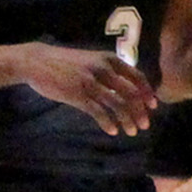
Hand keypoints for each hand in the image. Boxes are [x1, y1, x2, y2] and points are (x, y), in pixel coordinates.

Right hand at [21, 43, 156, 135]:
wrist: (38, 61)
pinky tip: (113, 131)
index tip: (153, 106)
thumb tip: (125, 88)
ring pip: (117, 104)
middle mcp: (104, 69)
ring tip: (132, 131)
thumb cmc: (66, 63)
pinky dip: (108, 123)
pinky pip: (98, 111)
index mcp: (110, 59)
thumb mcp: (92, 60)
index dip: (147, 92)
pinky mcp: (78, 95)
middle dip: (141, 110)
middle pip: (131, 92)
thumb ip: (109, 70)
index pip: (137, 77)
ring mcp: (91, 82)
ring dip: (127, 120)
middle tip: (145, 125)